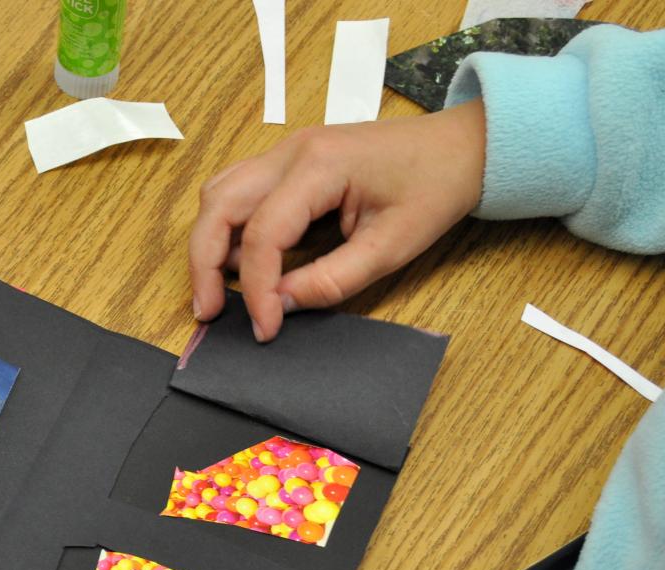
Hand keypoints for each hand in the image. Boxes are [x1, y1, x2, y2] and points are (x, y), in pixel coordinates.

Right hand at [188, 99, 486, 341]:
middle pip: (219, 205)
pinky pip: (237, 190)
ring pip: (219, 193)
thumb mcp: (392, 247)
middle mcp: (291, 151)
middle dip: (204, 263)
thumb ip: (332, 280)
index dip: (257, 287)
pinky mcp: (288, 162)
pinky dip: (226, 226)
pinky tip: (238, 260)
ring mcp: (285, 151)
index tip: (265, 327)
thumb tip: (282, 305)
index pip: (263, 232)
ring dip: (210, 241)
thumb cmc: (434, 187)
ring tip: (218, 289)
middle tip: (209, 311)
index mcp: (319, 165)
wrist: (459, 147)